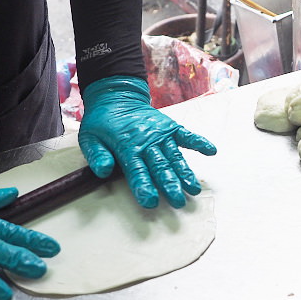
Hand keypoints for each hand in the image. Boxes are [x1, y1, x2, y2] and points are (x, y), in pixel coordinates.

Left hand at [79, 75, 216, 208]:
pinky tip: (211, 151)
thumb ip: (97, 155)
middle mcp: (147, 141)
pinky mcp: (170, 127)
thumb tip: (103, 171)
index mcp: (127, 146)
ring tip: (194, 189)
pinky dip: (199, 142)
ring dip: (185, 173)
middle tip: (179, 202)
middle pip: (160, 167)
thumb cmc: (102, 121)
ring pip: (174, 157)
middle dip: (170, 185)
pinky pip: (186, 135)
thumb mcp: (89, 138)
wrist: (117, 96)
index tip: (151, 202)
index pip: (136, 170)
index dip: (144, 186)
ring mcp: (161, 134)